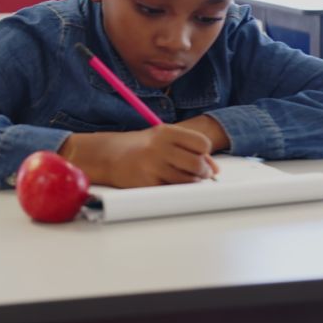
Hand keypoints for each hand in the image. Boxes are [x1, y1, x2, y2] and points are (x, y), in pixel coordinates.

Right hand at [58, 125, 218, 187]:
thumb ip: (189, 148)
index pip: (202, 143)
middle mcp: (159, 147)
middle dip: (203, 172)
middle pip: (197, 164)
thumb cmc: (141, 146)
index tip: (200, 157)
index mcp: (166, 132)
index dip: (205, 153)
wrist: (108, 156)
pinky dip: (175, 189)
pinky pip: (172, 190)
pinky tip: (167, 182)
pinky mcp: (146, 183)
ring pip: (188, 180)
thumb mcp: (164, 139)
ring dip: (191, 182)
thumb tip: (215, 169)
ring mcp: (152, 166)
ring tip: (183, 178)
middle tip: (200, 174)